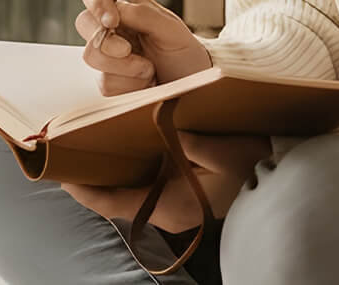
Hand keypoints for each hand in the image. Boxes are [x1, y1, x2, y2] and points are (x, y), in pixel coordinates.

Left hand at [61, 131, 272, 230]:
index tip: (59, 169)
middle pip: (114, 195)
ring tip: (84, 139)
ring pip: (126, 186)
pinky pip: (142, 178)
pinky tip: (117, 136)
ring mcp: (171, 199)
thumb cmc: (256, 168)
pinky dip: (127, 160)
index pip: (112, 204)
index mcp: (172, 208)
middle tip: (65, 146)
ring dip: (108, 165)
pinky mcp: (177, 188)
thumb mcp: (228, 156)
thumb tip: (173, 129)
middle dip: (91, 173)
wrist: (280, 174)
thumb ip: (198, 145)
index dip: (83, 188)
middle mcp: (166, 208)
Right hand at [76, 0, 211, 95]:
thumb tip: (120, 8)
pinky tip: (144, 82)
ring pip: (92, 56)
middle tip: (129, 50)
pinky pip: (105, 83)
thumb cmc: (182, 52)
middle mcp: (111, 27)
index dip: (96, 2)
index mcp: (125, 5)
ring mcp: (106, 54)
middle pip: (84, 23)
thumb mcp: (172, 30)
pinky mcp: (108, 79)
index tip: (113, 21)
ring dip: (125, 67)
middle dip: (108, 41)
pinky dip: (129, 85)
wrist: (189, 84)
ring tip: (149, 68)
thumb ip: (145, 15)